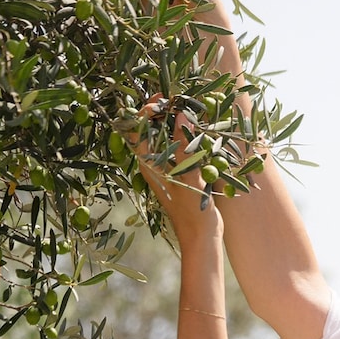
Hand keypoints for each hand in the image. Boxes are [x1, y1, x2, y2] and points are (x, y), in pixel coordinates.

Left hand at [133, 96, 222, 244]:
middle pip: (151, 132)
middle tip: (178, 100)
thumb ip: (185, 145)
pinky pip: (178, 150)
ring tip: (189, 110)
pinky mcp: (180, 174)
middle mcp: (155, 165)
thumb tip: (180, 114)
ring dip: (174, 124)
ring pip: (165, 139)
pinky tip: (199, 131)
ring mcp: (167, 170)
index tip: (162, 99)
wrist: (202, 239)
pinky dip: (185, 137)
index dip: (145, 112)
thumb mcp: (189, 175)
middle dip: (162, 113)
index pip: (138, 131)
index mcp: (150, 166)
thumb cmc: (193, 212)